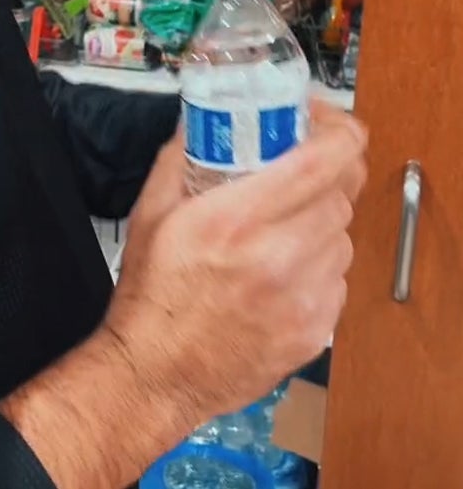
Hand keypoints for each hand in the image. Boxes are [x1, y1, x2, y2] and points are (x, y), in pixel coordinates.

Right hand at [109, 101, 366, 421]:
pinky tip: (280, 274)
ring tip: (279, 232)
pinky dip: (316, 268)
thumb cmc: (152, 295)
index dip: (338, 130)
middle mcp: (278, 255)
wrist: (157, 372)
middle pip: (341, 193)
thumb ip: (179, 158)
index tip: (323, 122)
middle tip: (294, 175)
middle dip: (322, 176)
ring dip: (320, 224)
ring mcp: (304, 296)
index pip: (325, 159)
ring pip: (343, 237)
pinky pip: (337, 280)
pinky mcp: (317, 328)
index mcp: (236, 219)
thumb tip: (202, 122)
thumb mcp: (150, 213)